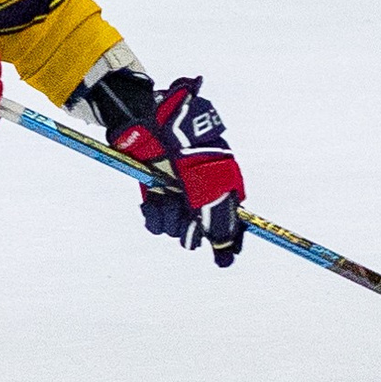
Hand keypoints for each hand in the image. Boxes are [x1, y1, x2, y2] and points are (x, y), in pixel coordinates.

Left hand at [106, 76, 245, 262]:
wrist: (150, 123)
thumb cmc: (186, 146)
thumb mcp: (209, 184)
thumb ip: (219, 218)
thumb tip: (226, 252)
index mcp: (223, 186)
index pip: (230, 223)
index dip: (226, 241)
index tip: (223, 259)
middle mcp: (201, 195)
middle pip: (200, 233)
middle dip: (190, 226)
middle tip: (183, 208)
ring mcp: (177, 196)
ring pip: (175, 230)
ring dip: (169, 216)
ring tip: (165, 196)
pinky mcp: (155, 195)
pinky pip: (156, 223)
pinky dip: (153, 216)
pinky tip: (152, 202)